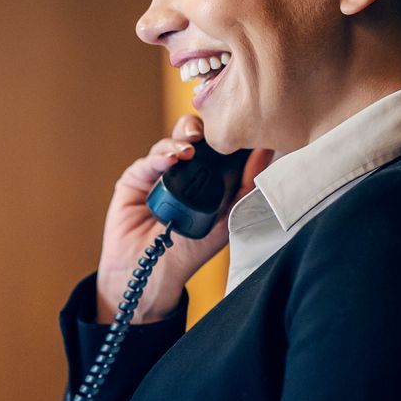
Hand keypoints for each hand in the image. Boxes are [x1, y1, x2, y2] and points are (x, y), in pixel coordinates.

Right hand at [95, 115, 271, 323]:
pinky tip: (170, 161)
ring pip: (170, 142)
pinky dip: (160, 157)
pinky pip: (148, 161)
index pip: (217, 144)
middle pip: (192, 135)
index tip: (236, 127)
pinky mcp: (135, 179)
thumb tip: (266, 153)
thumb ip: (246, 187)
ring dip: (180, 141)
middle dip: (200, 127)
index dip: (225, 132)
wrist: (152, 274)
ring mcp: (158, 172)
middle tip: (208, 133)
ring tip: (189, 151)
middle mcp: (183, 170)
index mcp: (207, 176)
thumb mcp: (226, 220)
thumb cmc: (190, 251)